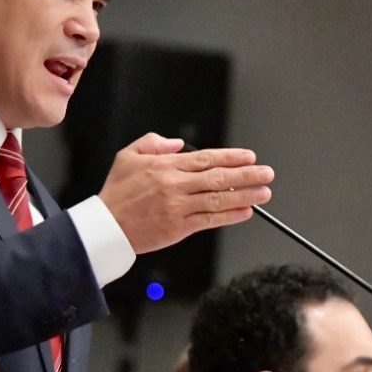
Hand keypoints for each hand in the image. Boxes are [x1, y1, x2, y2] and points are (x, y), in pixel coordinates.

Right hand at [98, 134, 273, 253]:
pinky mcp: (178, 228)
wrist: (105, 227)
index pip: (206, 158)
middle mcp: (175, 185)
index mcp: (166, 166)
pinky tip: (244, 212)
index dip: (231, 157)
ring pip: (218, 200)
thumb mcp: (128, 156)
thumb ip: (153, 143)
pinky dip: (229, 216)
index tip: (249, 157)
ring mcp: (178, 207)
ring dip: (244, 196)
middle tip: (266, 173)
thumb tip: (178, 144)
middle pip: (218, 178)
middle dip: (247, 175)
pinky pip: (209, 221)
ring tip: (263, 193)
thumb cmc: (117, 193)